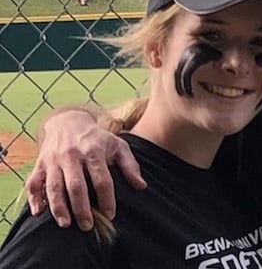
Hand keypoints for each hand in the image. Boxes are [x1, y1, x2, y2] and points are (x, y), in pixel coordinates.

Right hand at [24, 109, 145, 230]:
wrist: (68, 122)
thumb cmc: (97, 139)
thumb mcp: (118, 146)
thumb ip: (130, 165)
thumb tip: (141, 186)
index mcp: (94, 151)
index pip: (102, 179)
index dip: (106, 199)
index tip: (110, 215)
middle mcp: (72, 156)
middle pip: (76, 185)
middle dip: (82, 208)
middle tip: (88, 226)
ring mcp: (53, 160)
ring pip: (54, 187)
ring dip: (59, 207)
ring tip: (66, 224)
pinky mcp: (40, 164)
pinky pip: (33, 183)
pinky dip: (34, 198)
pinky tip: (38, 213)